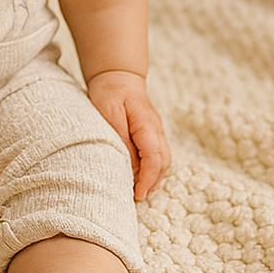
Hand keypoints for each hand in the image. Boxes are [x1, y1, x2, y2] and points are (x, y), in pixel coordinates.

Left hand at [86, 70, 170, 200]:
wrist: (116, 74)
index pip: (154, 158)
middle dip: (153, 183)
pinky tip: (140, 177)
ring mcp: (156, 131)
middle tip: (137, 198)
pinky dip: (152, 169)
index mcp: (147, 125)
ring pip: (163, 160)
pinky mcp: (150, 132)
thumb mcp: (109, 113)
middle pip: (164, 163)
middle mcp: (156, 130)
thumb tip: (130, 166)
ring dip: (154, 178)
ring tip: (140, 193)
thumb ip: (121, 139)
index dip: (147, 179)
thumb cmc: (109, 91)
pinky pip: (157, 154)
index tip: (137, 194)